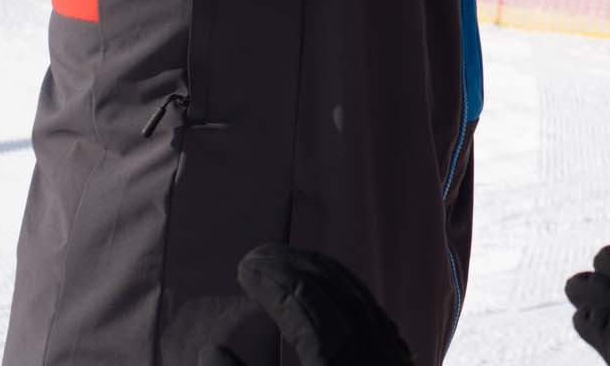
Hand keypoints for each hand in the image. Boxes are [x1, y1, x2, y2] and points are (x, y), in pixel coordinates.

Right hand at [197, 243, 411, 365]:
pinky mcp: (400, 359)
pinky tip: (330, 287)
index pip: (300, 302)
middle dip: (292, 265)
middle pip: (330, 288)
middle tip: (257, 254)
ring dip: (320, 271)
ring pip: (356, 294)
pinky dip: (347, 289)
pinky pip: (373, 310)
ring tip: (286, 261)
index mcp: (335, 361)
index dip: (270, 281)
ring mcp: (390, 353)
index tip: (243, 267)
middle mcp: (368, 349)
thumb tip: (209, 347)